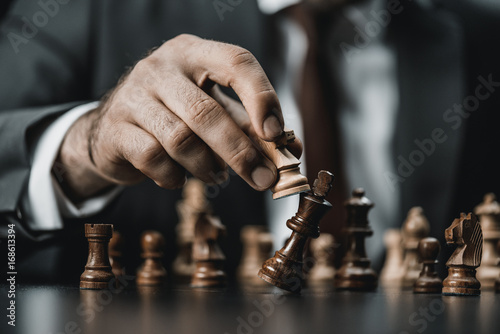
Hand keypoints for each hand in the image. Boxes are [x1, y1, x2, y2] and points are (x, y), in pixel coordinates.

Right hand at [56, 34, 300, 200]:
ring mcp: (134, 96)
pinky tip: (180, 178)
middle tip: (263, 179)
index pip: (236, 62)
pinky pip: (153, 158)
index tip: (276, 134)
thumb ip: (248, 126)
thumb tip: (289, 149)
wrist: (113, 129)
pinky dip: (174, 176)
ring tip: (216, 175)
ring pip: (180, 139)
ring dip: (206, 167)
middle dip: (239, 152)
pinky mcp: (116, 128)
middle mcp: (161, 67)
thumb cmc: (174, 116)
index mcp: (194, 53)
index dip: (262, 97)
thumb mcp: (214, 111)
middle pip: (206, 112)